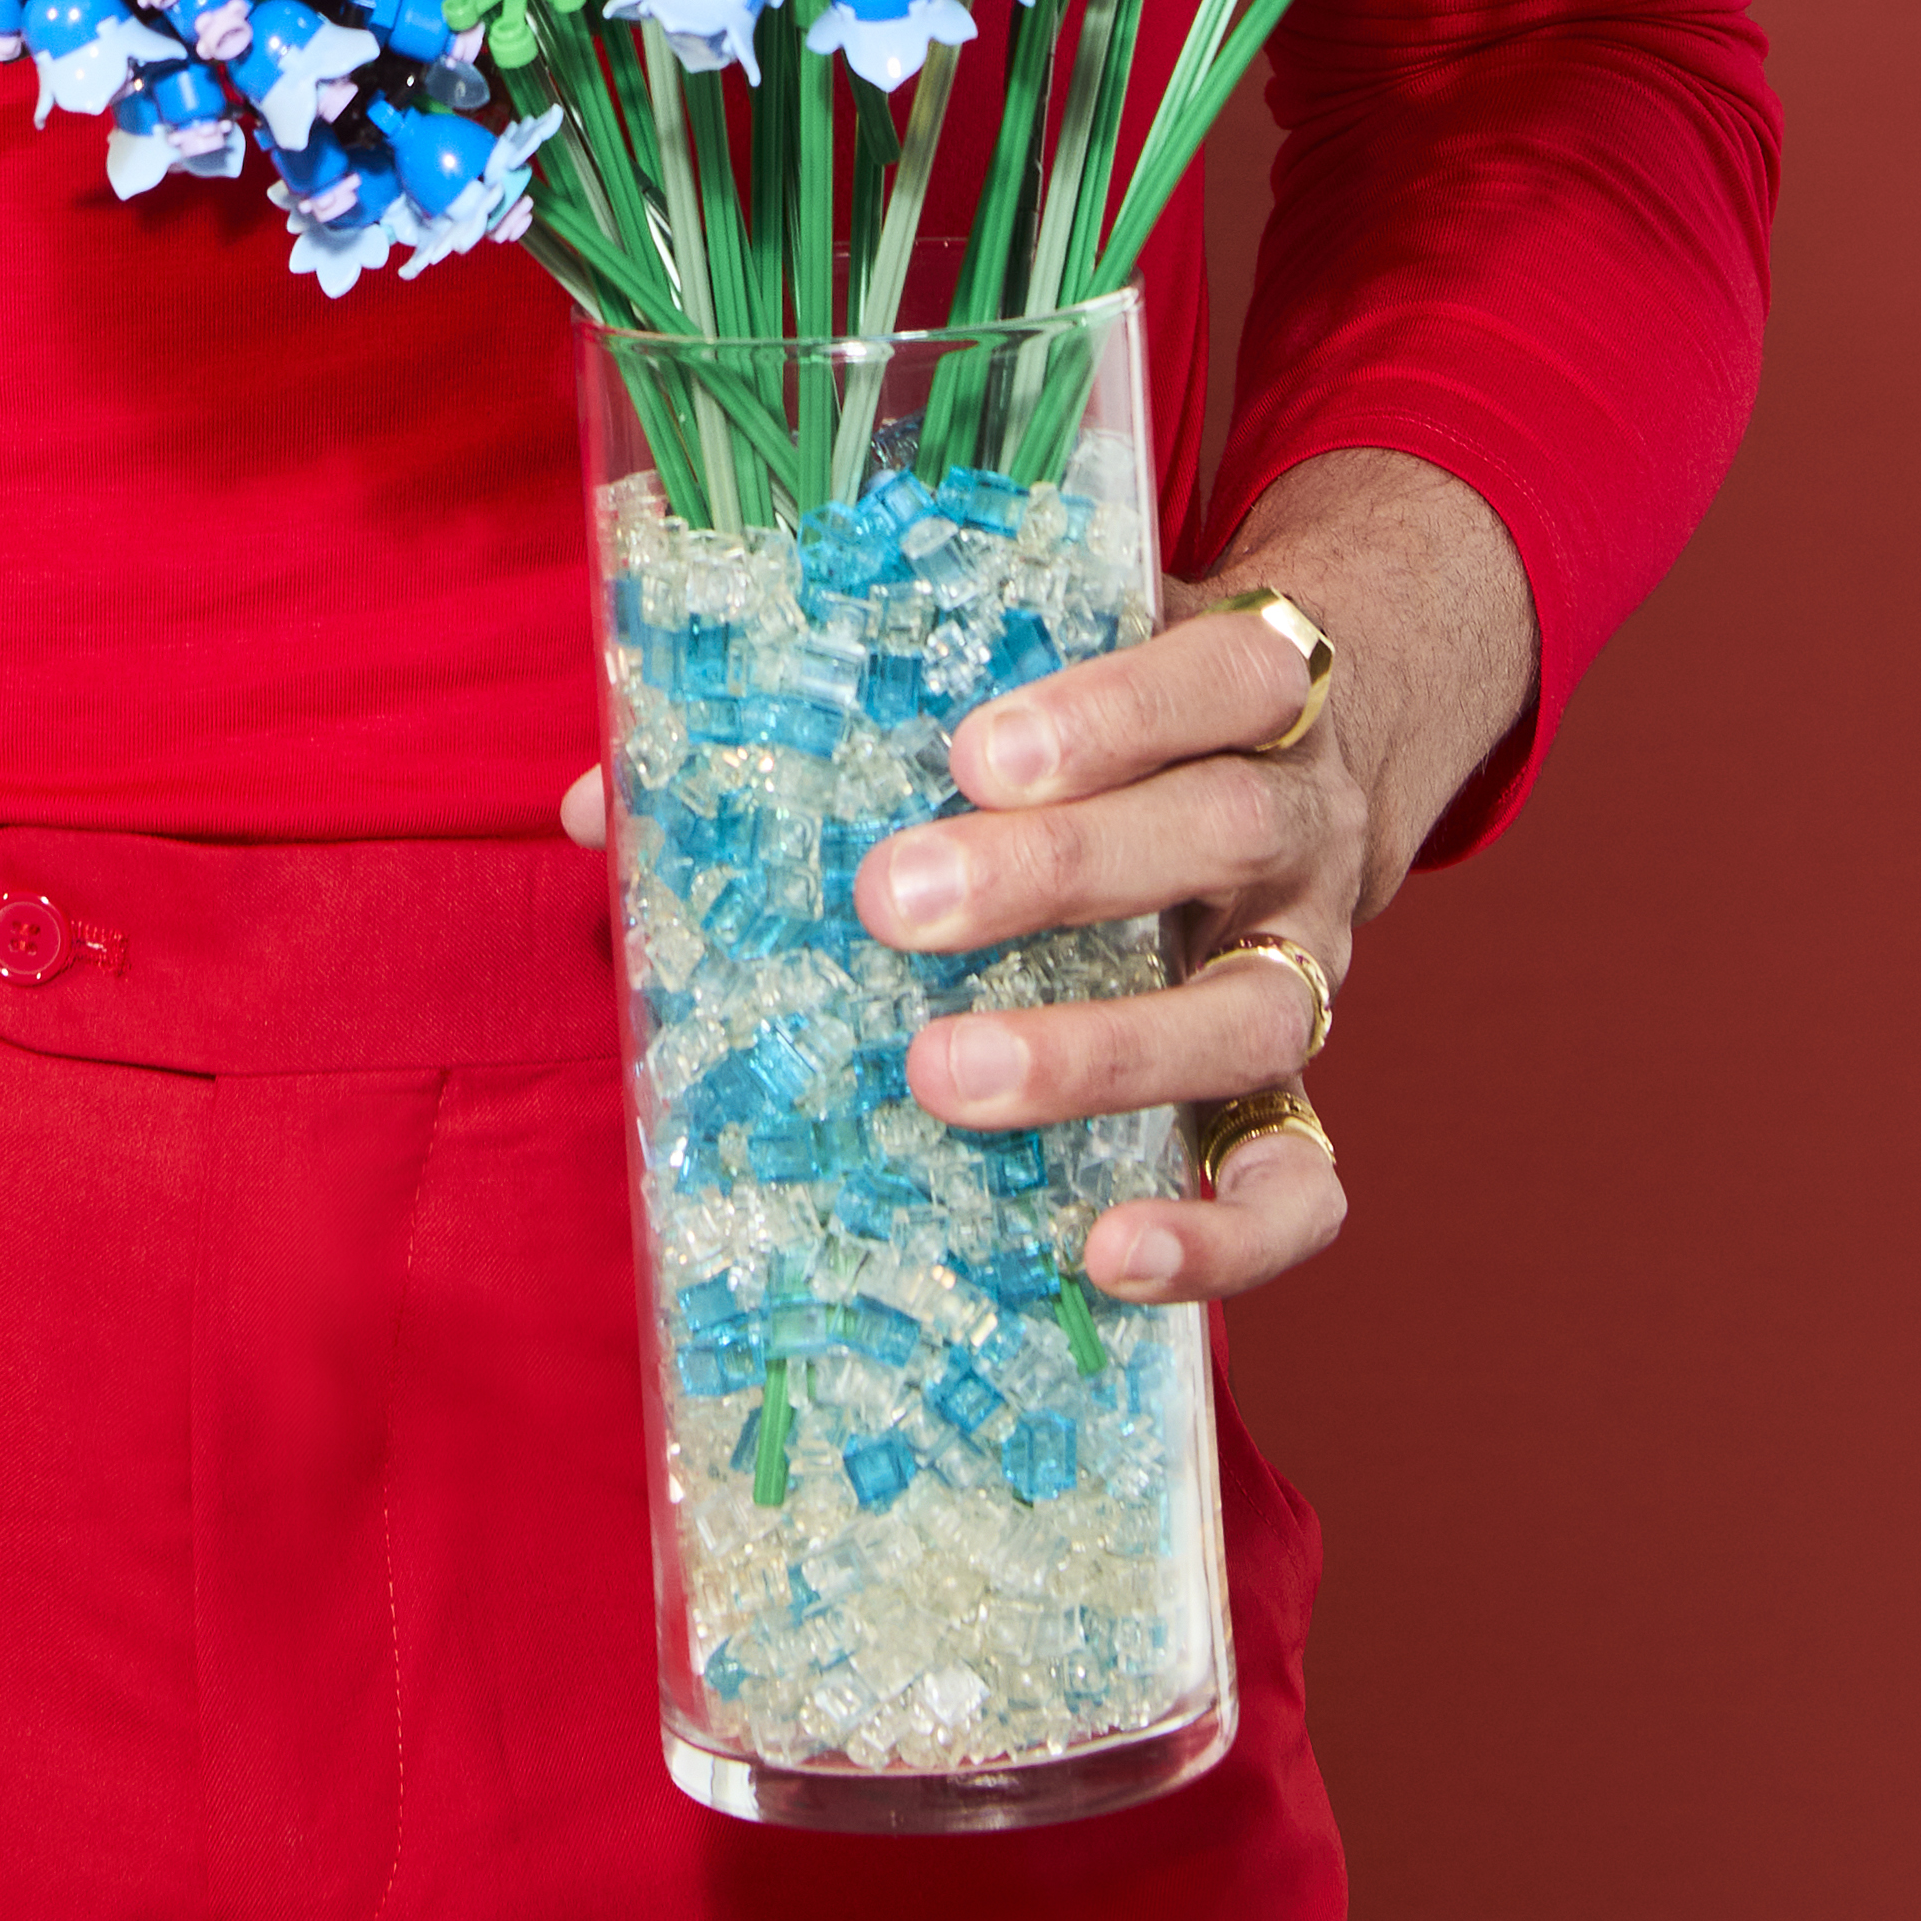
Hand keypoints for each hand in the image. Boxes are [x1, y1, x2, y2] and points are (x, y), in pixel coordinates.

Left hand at [551, 447, 1532, 1315]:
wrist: (1319, 740)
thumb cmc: (1116, 710)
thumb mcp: (1028, 665)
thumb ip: (845, 707)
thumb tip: (602, 804)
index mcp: (1244, 686)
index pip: (1219, 669)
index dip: (1112, 710)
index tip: (969, 751)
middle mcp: (1292, 819)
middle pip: (1219, 829)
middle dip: (1058, 872)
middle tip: (893, 902)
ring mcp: (1307, 961)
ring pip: (1252, 1014)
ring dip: (1102, 1056)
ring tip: (943, 1075)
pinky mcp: (1294, 1094)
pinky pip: (1301, 1185)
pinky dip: (1225, 1235)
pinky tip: (1110, 1255)